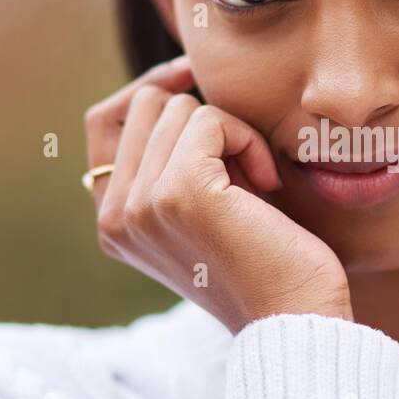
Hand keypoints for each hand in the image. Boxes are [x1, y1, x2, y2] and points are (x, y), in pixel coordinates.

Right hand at [83, 55, 352, 332]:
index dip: (148, 89)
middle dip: (201, 118)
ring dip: (232, 132)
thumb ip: (174, 164)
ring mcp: (140, 204)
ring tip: (257, 187)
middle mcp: (115, 217)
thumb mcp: (205, 209)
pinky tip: (267, 187)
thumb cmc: (268, 263)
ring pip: (178, 108)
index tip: (193, 80)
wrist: (296, 319)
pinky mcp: (177, 192)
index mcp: (113, 223)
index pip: (102, 123)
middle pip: (144, 104)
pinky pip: (209, 118)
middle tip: (244, 170)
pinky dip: (248, 140)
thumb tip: (175, 84)